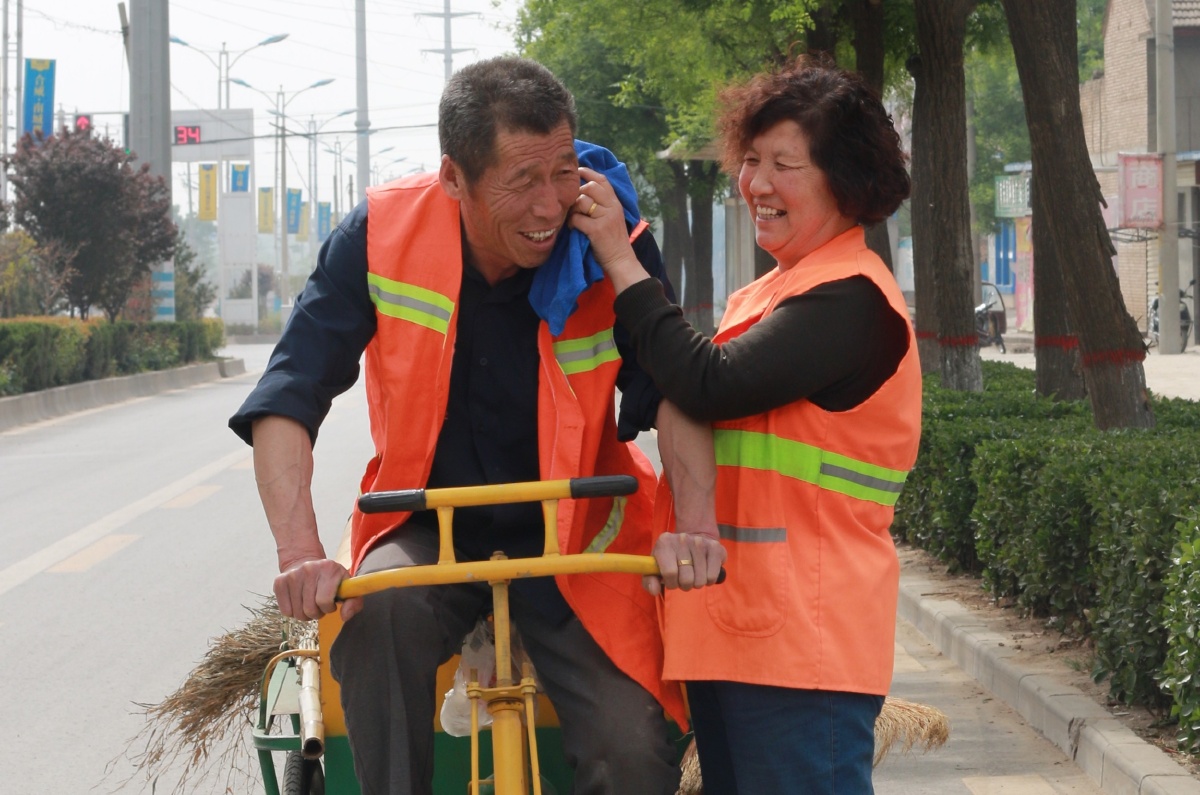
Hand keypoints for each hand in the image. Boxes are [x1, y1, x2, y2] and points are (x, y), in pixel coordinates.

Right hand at [274, 556, 360, 621]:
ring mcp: (292, 575)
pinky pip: (286, 611)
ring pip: (297, 613)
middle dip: (316, 613)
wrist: (304, 561)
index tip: (330, 604)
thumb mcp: (346, 587)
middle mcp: (309, 569)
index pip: (324, 602)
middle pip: (309, 610)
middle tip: (319, 604)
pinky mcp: (279, 582)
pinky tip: (298, 601)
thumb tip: (345, 616)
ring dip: (305, 614)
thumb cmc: (329, 579)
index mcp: (329, 569)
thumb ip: (354, 602)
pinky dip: (293, 611)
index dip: (328, 608)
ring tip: (309, 602)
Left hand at [569, 166, 649, 293]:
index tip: (576, 171)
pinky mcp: (597, 229)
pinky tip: (572, 227)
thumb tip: (582, 191)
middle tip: (572, 204)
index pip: (602, 180)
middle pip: (590, 187)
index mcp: (615, 203)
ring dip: (572, 209)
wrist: (621, 260)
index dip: (588, 172)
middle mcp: (612, 207)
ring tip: (572, 217)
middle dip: (577, 193)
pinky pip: (577, 218)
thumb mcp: (612, 218)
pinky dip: (571, 223)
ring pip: (582, 201)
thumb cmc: (612, 241)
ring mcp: (605, 217)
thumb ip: (603, 204)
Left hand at [643, 531, 726, 596]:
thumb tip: (654, 590)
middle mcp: (683, 539)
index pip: (669, 573)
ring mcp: (700, 542)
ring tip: (693, 574)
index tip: (671, 581)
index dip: (671, 583)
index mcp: (665, 542)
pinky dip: (708, 580)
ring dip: (696, 583)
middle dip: (684, 585)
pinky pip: (712, 576)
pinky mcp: (716, 547)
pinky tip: (704, 572)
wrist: (692, 539)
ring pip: (700, 579)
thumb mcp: (655, 567)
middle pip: (686, 578)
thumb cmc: (671, 558)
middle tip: (683, 578)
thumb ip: (649, 580)